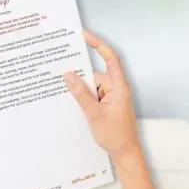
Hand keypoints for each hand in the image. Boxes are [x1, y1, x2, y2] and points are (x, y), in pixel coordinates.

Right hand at [64, 30, 155, 188]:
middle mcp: (117, 89)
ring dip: (81, 92)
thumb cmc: (115, 135)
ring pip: (92, 85)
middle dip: (81, 79)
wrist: (125, 153)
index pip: (111, 59)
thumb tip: (69, 75)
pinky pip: (93, 94)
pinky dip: (84, 97)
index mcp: (119, 87)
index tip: (85, 36)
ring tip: (73, 101)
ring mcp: (112, 96)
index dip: (99, 45)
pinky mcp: (108, 104)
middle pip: (95, 74)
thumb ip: (80, 93)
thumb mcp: (93, 114)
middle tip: (63, 77)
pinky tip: (75, 104)